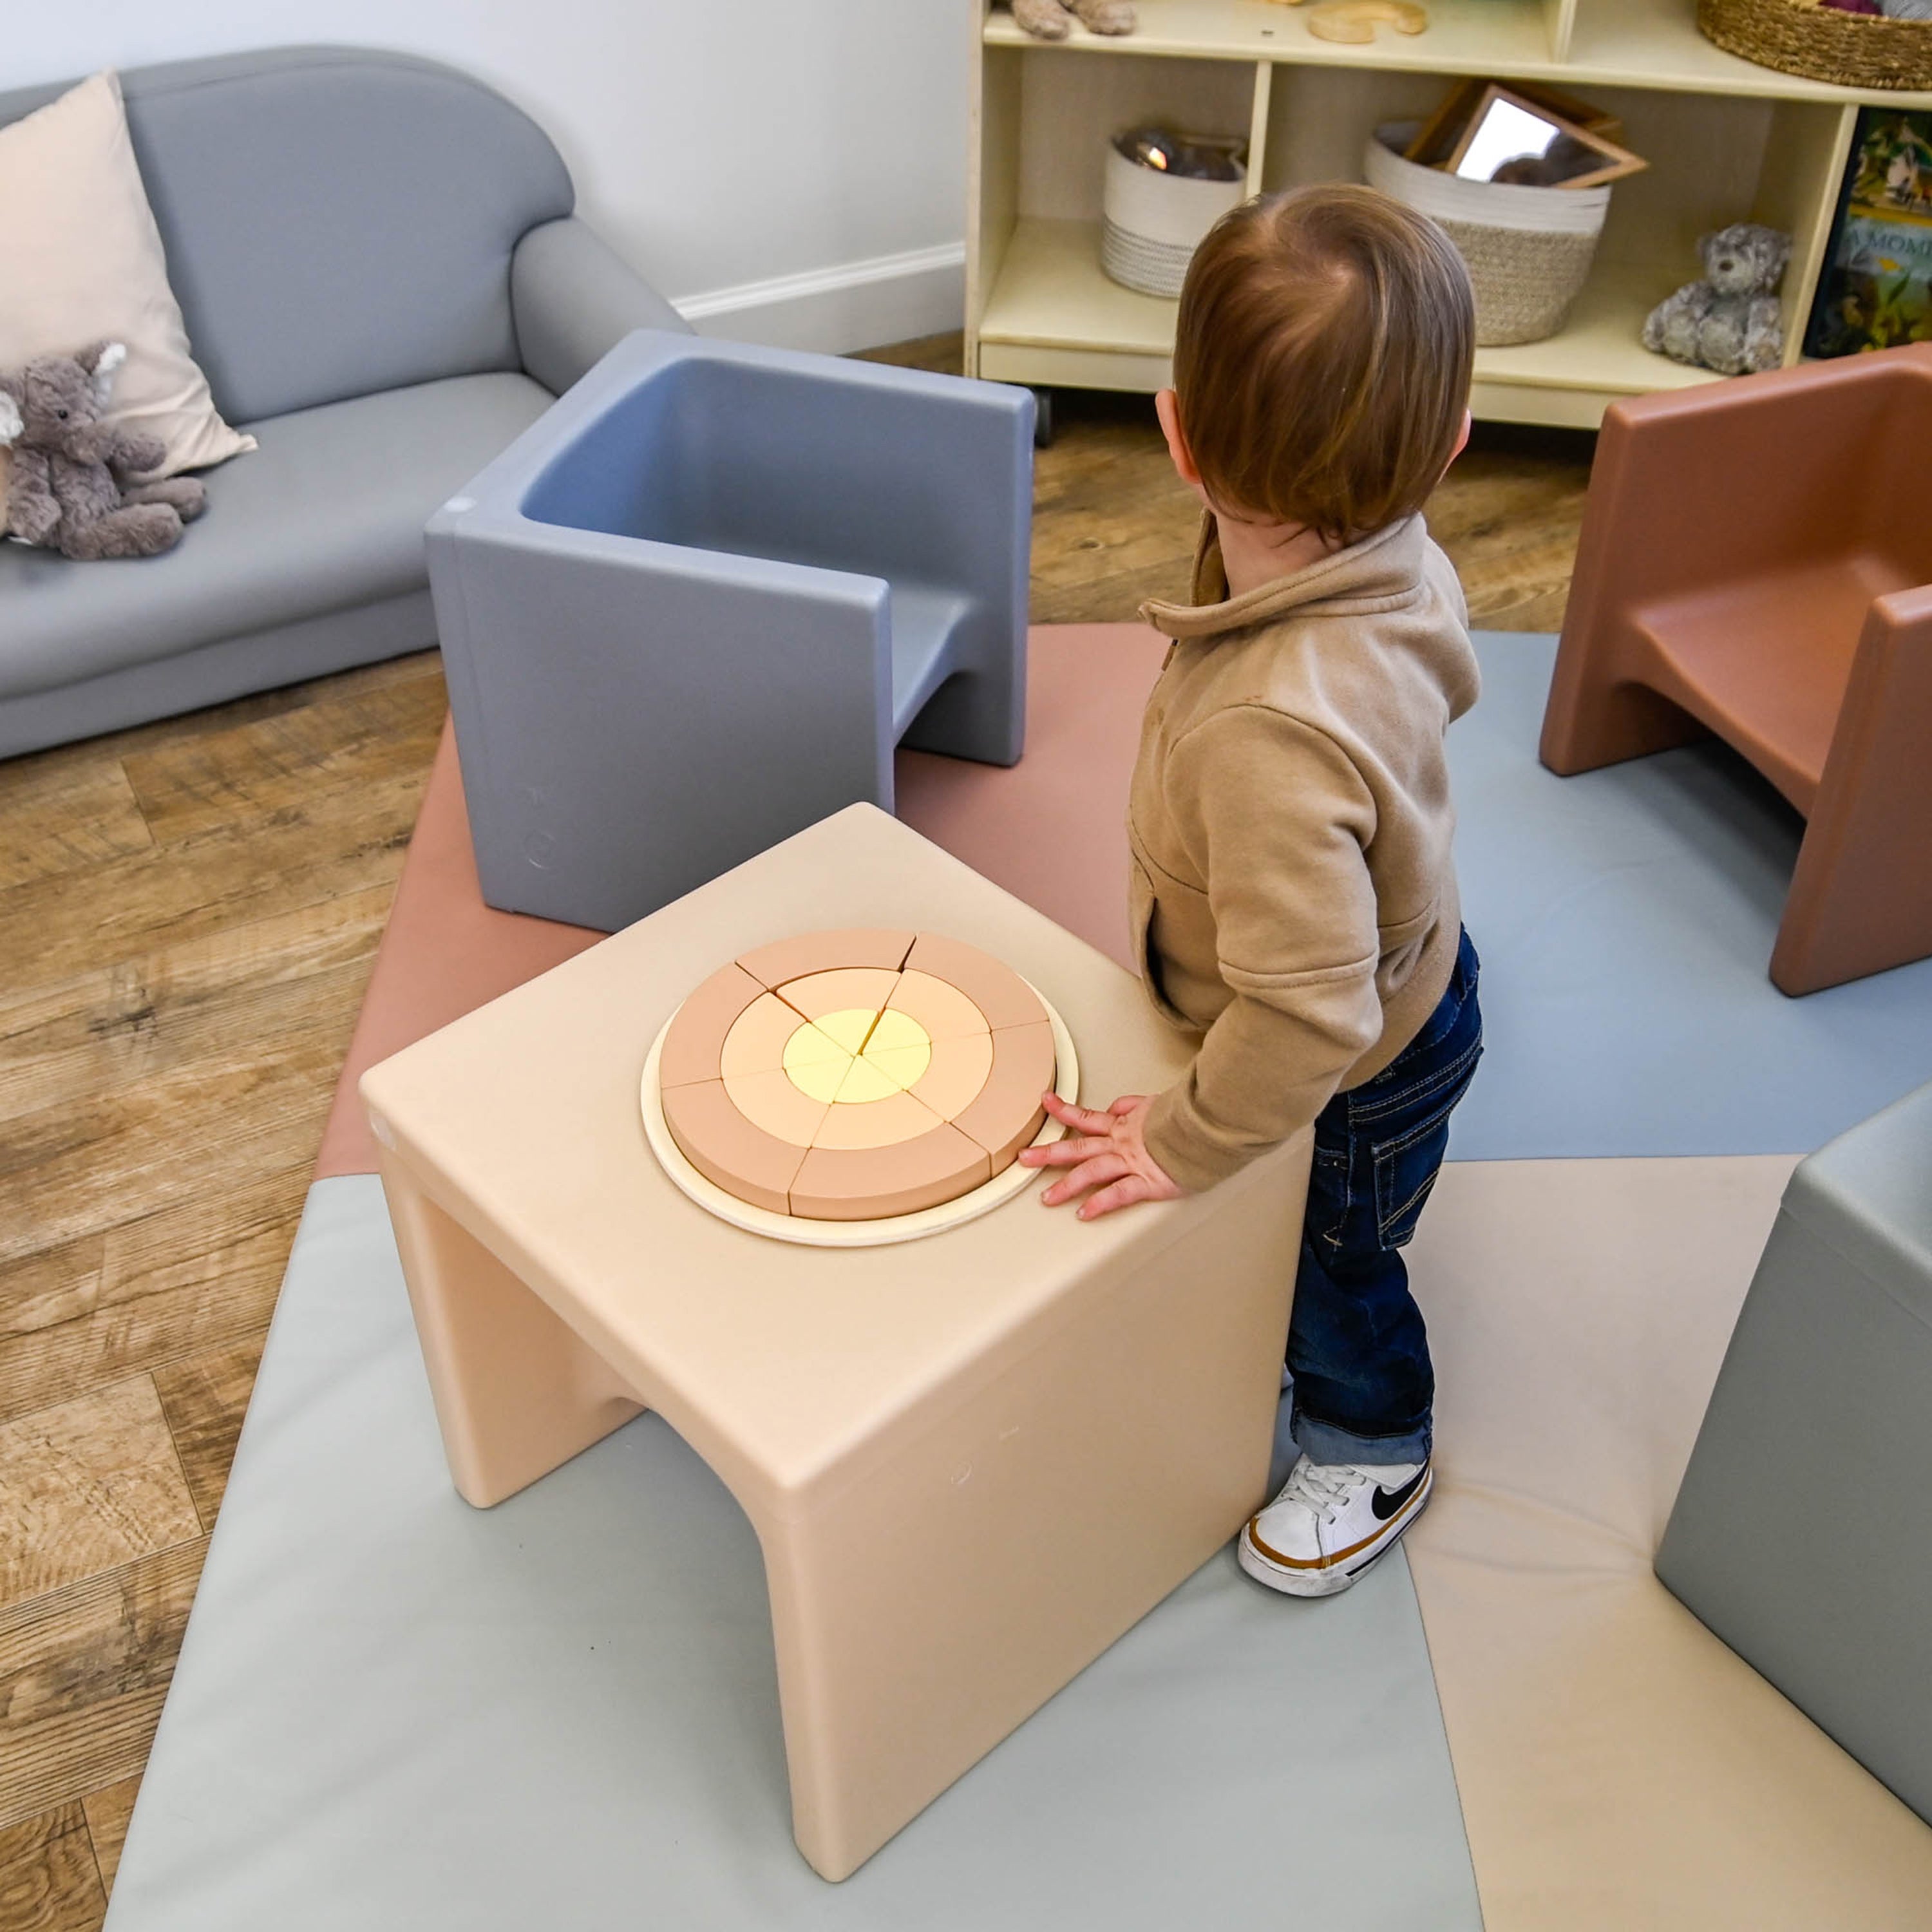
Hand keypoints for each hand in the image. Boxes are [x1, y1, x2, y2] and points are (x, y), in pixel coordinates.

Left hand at [1019, 1092, 1184, 1219]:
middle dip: (1048, 1153)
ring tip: (1047, 1198)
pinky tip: (1084, 1213)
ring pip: (1092, 1172)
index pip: (1087, 1117)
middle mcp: (1122, 1144)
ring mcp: (1133, 1163)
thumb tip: (1114, 1107)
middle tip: (1023, 1158)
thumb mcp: (1155, 1105)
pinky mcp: (1149, 1181)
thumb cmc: (1188, 1119)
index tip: (1045, 1101)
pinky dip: (1100, 1203)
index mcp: (1124, 1127)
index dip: (1064, 1110)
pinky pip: (1119, 1193)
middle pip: (1078, 1147)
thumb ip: (1131, 1107)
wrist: (1211, 1126)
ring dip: (1067, 1185)